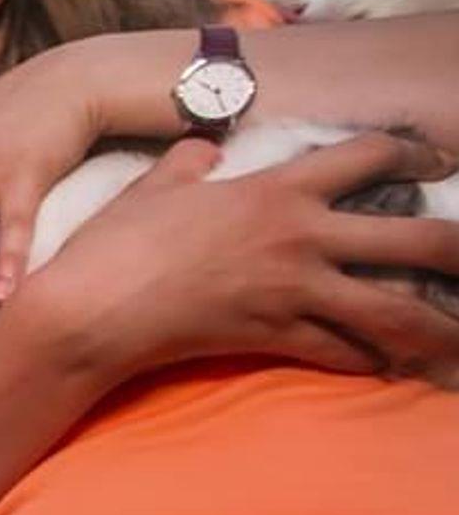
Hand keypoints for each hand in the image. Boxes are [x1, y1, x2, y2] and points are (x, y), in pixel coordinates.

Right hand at [16, 131, 458, 382]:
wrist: (91, 309)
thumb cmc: (114, 243)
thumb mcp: (152, 187)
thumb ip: (187, 162)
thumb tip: (201, 149)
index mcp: (276, 189)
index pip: (368, 157)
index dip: (412, 155)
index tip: (437, 165)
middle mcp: (301, 237)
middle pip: (416, 238)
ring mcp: (294, 292)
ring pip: (396, 310)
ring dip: (440, 324)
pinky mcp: (276, 337)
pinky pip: (343, 352)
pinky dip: (368, 360)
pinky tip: (384, 365)